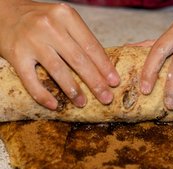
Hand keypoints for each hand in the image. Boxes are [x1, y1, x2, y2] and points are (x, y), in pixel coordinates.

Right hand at [0, 0, 119, 109]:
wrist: (3, 12)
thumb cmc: (40, 20)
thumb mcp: (62, 21)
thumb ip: (79, 39)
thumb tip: (102, 68)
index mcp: (65, 16)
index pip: (91, 46)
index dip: (105, 66)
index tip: (114, 82)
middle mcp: (49, 26)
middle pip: (79, 60)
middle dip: (95, 82)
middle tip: (106, 98)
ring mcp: (31, 40)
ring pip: (58, 70)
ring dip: (73, 90)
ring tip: (82, 103)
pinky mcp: (16, 54)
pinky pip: (31, 80)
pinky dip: (42, 95)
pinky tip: (54, 105)